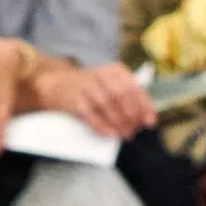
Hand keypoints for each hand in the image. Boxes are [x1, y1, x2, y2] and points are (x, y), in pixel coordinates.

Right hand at [26, 56, 154, 138]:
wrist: (56, 83)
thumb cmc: (90, 88)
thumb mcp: (110, 85)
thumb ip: (129, 98)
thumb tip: (148, 119)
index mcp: (114, 71)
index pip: (134, 87)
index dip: (144, 106)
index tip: (149, 122)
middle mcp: (101, 75)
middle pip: (121, 96)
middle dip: (131, 116)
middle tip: (134, 131)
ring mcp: (86, 86)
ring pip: (107, 105)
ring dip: (119, 123)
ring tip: (124, 134)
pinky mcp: (74, 99)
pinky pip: (91, 114)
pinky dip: (102, 125)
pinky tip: (110, 134)